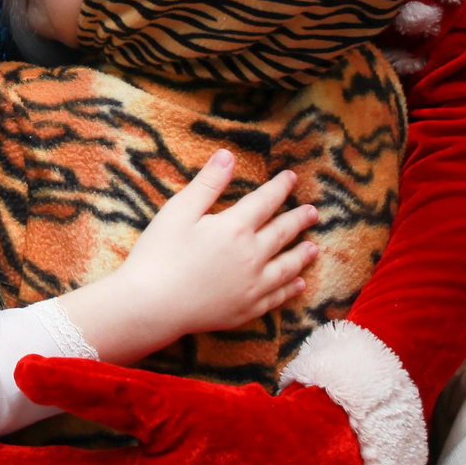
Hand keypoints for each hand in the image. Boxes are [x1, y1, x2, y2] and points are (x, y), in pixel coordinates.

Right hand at [105, 150, 317, 346]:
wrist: (151, 305)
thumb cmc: (159, 254)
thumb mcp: (179, 211)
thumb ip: (207, 183)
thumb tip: (228, 155)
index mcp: (235, 228)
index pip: (265, 201)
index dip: (280, 187)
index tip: (292, 177)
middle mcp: (252, 256)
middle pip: (282, 233)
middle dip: (299, 220)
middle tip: (313, 212)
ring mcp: (252, 286)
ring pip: (286, 267)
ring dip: (301, 255)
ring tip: (313, 248)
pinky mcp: (246, 309)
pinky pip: (277, 297)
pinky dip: (290, 289)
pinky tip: (298, 285)